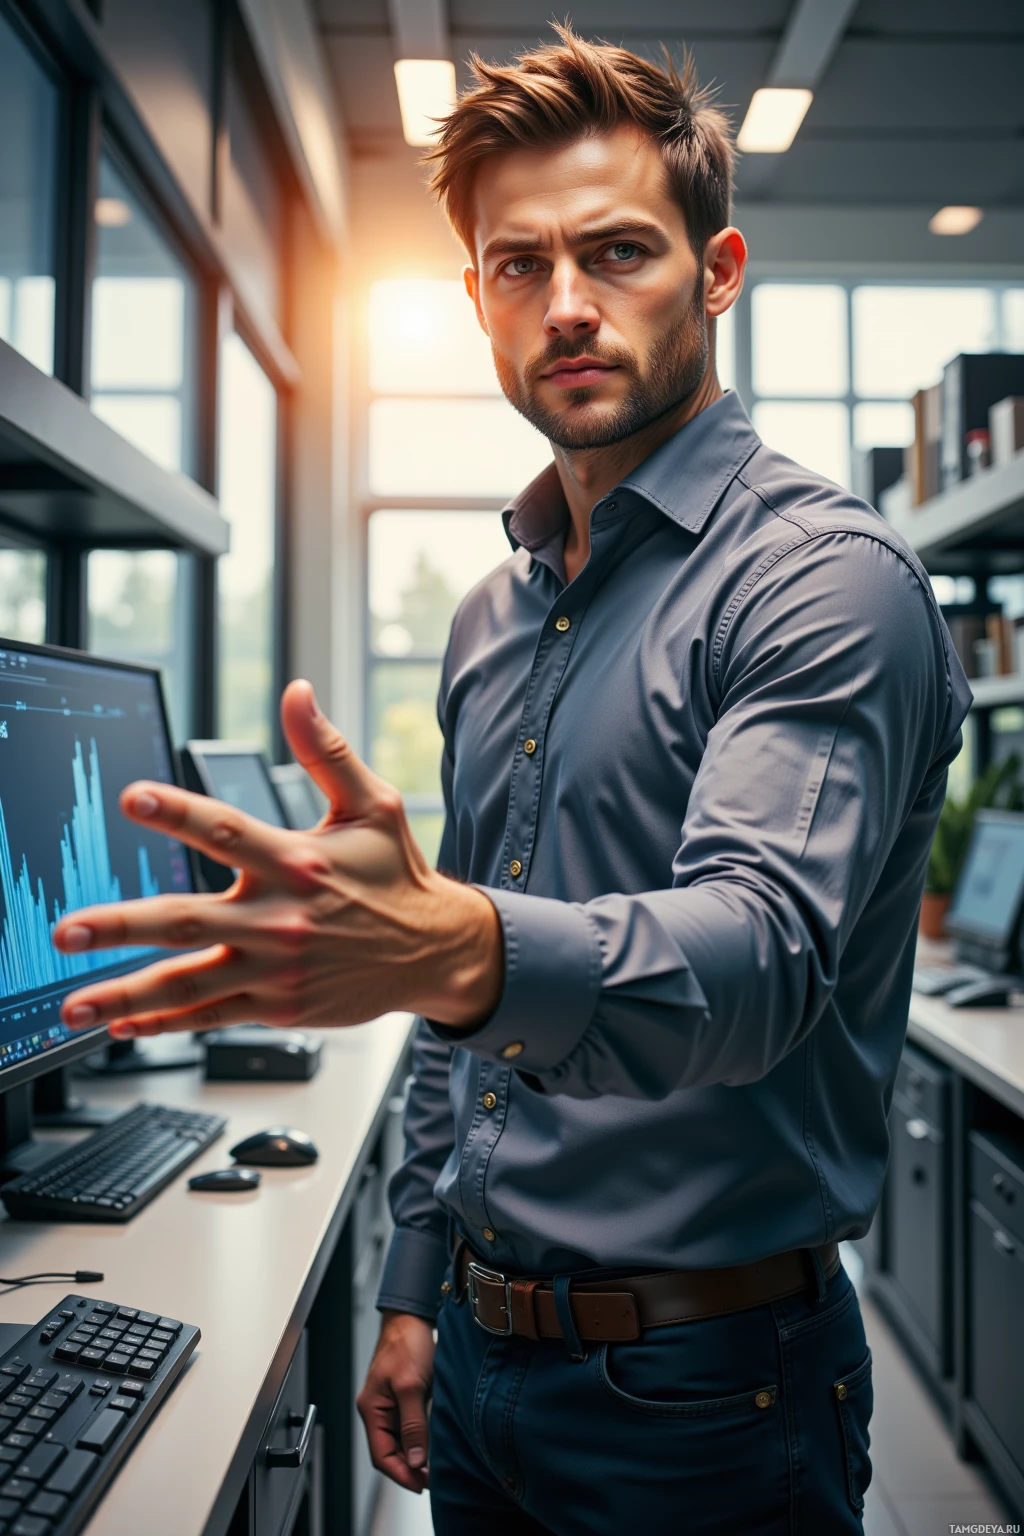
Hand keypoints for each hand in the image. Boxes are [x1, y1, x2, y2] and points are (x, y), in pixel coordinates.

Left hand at [53, 681, 503, 1039]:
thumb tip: (296, 692)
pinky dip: (164, 1022)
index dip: (178, 812)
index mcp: (297, 862)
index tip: (131, 798)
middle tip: (66, 930)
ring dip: (124, 994)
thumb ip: (325, 750)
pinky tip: (124, 1025)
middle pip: (187, 922)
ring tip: (73, 1006)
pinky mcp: (279, 1006)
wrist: (435, 950)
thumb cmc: (396, 873)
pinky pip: (210, 1017)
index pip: (227, 830)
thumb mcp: (372, 804)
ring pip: (188, 983)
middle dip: (120, 925)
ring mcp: (276, 969)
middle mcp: (281, 919)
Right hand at [357, 1311, 434, 1492]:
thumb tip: (415, 1460)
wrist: (412, 1318)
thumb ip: (413, 1425)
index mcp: (372, 1409)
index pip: (381, 1456)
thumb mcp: (411, 1386)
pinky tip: (436, 1442)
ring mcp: (391, 1404)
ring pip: (402, 1441)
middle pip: (391, 1452)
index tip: (421, 1485)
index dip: (401, 1474)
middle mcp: (379, 1410)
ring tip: (437, 1465)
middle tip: (433, 1478)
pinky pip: (411, 1426)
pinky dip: (422, 1438)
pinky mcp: (405, 1398)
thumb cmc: (406, 1344)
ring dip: (418, 1454)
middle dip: (411, 1468)